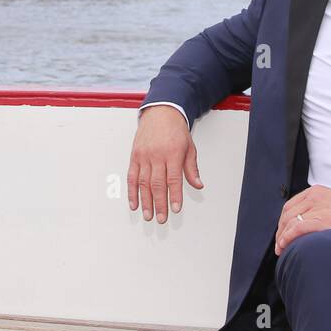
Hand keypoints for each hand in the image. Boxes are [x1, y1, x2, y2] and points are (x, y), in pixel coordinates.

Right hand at [127, 105, 202, 222]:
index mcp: (172, 154)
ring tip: (148, 215)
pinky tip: (134, 204)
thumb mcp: (189, 147)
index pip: (174, 179)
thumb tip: (198, 185)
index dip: (175, 196)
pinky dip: (132, 192)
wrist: (160, 112)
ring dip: (145, 201)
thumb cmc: (176, 130)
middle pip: (157, 184)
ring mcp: (144, 156)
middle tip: (161, 218)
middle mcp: (157, 156)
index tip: (176, 209)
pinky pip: (132, 176)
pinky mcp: (135, 156)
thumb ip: (192, 168)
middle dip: (159, 204)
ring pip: (143, 183)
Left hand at [274, 185, 330, 255]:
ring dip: (282, 236)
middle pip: (287, 214)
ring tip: (281, 248)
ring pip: (289, 221)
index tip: (283, 232)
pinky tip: (284, 246)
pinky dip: (287, 237)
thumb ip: (320, 209)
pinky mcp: (320, 220)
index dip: (283, 221)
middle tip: (280, 244)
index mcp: (316, 192)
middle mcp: (313, 198)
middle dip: (281, 230)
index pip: (290, 206)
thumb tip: (308, 224)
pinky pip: (296, 228)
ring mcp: (316, 208)